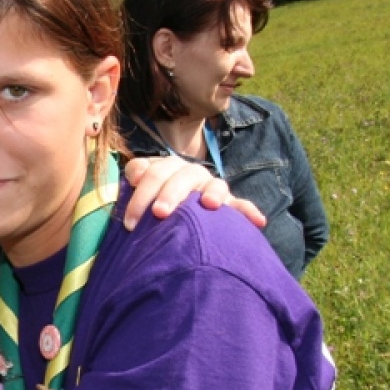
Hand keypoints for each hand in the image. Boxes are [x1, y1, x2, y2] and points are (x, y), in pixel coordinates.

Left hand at [121, 155, 265, 229]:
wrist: (171, 210)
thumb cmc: (150, 200)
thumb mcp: (139, 185)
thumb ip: (136, 174)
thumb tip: (136, 174)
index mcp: (169, 167)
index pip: (155, 173)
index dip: (141, 194)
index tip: (130, 221)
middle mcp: (191, 173)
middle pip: (183, 177)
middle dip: (171, 194)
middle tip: (160, 213)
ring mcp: (211, 188)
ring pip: (215, 185)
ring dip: (213, 193)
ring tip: (209, 204)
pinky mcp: (228, 204)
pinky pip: (241, 206)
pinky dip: (249, 212)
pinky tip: (258, 221)